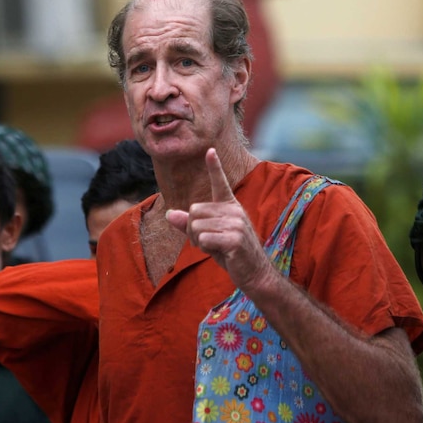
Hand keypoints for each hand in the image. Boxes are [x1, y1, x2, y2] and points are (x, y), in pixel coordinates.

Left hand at [165, 148, 272, 290]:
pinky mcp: (235, 238)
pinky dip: (206, 248)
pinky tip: (220, 252)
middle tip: (208, 241)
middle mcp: (234, 210)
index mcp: (229, 206)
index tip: (210, 150)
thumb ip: (188, 224)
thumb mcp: (207, 236)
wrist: (254, 272)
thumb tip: (168, 213)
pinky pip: (204, 239)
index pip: (220, 183)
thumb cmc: (230, 253)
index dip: (214, 167)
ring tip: (216, 247)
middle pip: (193, 211)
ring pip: (196, 226)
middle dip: (193, 230)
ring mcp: (236, 223)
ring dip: (199, 241)